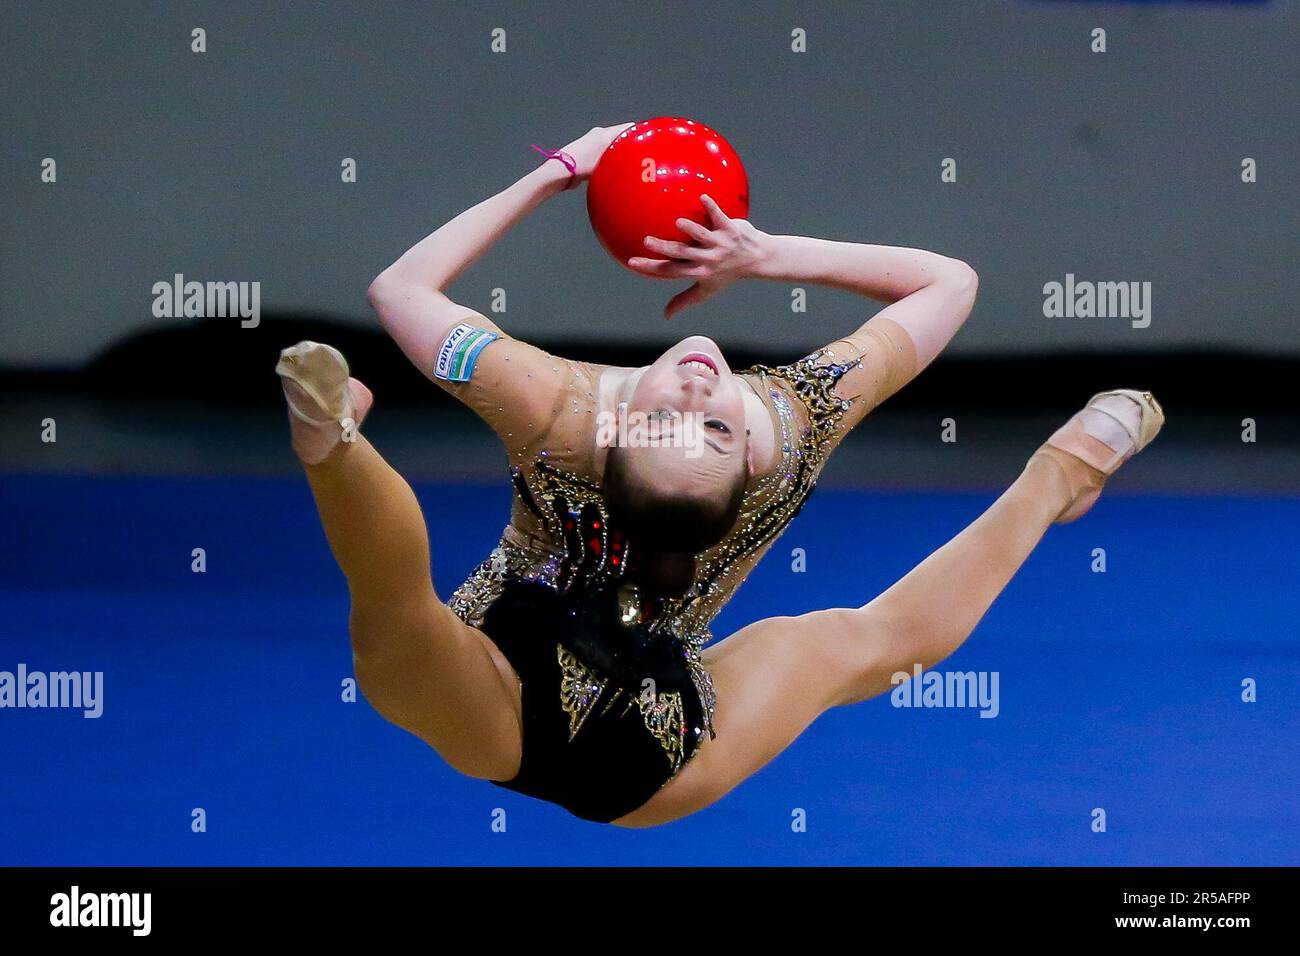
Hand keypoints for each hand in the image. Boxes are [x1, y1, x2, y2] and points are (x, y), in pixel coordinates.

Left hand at [558, 123, 635, 181]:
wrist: (561, 171)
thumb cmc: (583, 164)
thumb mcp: (607, 160)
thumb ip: (624, 155)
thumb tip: (639, 157)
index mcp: (605, 132)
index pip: (629, 127)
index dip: (640, 133)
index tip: (650, 142)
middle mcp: (599, 134)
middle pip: (621, 136)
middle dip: (631, 144)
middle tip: (642, 156)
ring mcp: (593, 143)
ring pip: (613, 145)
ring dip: (620, 153)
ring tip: (630, 163)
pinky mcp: (588, 153)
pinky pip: (606, 153)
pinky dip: (611, 159)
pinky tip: (615, 168)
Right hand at [627, 195, 770, 319]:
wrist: (758, 259)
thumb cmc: (728, 275)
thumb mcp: (706, 291)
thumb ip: (684, 300)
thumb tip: (665, 315)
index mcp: (698, 273)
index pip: (670, 271)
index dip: (650, 268)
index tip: (631, 262)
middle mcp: (708, 259)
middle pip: (682, 253)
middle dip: (665, 248)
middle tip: (646, 240)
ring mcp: (719, 244)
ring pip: (702, 235)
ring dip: (690, 229)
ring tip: (677, 223)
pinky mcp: (730, 229)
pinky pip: (720, 216)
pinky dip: (712, 207)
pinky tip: (702, 197)